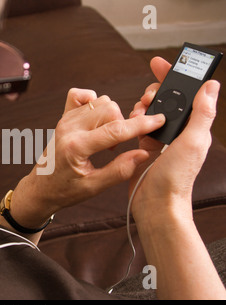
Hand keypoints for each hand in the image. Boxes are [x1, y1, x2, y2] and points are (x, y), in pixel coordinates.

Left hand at [11, 88, 165, 227]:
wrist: (41, 187)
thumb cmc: (64, 190)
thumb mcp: (94, 187)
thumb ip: (120, 170)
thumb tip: (143, 153)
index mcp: (76, 147)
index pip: (115, 130)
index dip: (141, 124)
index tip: (159, 121)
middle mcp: (69, 128)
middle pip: (110, 109)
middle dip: (124, 123)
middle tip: (119, 145)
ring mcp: (65, 120)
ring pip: (100, 101)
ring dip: (111, 116)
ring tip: (106, 139)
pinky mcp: (63, 117)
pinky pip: (81, 96)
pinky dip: (94, 102)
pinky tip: (96, 121)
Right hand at [129, 57, 220, 223]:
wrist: (156, 203)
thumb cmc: (177, 177)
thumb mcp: (193, 141)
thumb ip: (202, 113)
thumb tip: (212, 85)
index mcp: (194, 127)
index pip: (188, 93)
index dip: (174, 76)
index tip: (159, 63)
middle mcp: (178, 131)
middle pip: (166, 99)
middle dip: (154, 91)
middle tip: (147, 97)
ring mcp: (160, 138)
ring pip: (149, 110)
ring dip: (142, 106)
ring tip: (138, 114)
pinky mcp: (144, 146)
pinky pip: (138, 125)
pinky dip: (133, 121)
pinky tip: (130, 123)